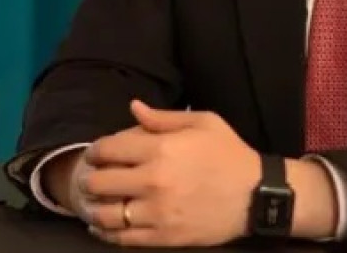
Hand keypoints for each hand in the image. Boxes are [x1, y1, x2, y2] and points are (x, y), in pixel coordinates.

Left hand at [77, 100, 260, 246]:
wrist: (256, 195)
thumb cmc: (230, 154)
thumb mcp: (203, 122)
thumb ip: (163, 118)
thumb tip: (133, 107)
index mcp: (161, 148)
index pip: (110, 148)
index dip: (96, 150)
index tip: (95, 153)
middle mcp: (153, 180)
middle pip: (101, 182)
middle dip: (90, 178)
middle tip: (90, 178)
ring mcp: (157, 212)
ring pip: (107, 214)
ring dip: (93, 208)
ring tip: (92, 203)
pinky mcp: (164, 236)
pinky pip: (123, 238)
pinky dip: (106, 233)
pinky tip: (101, 227)